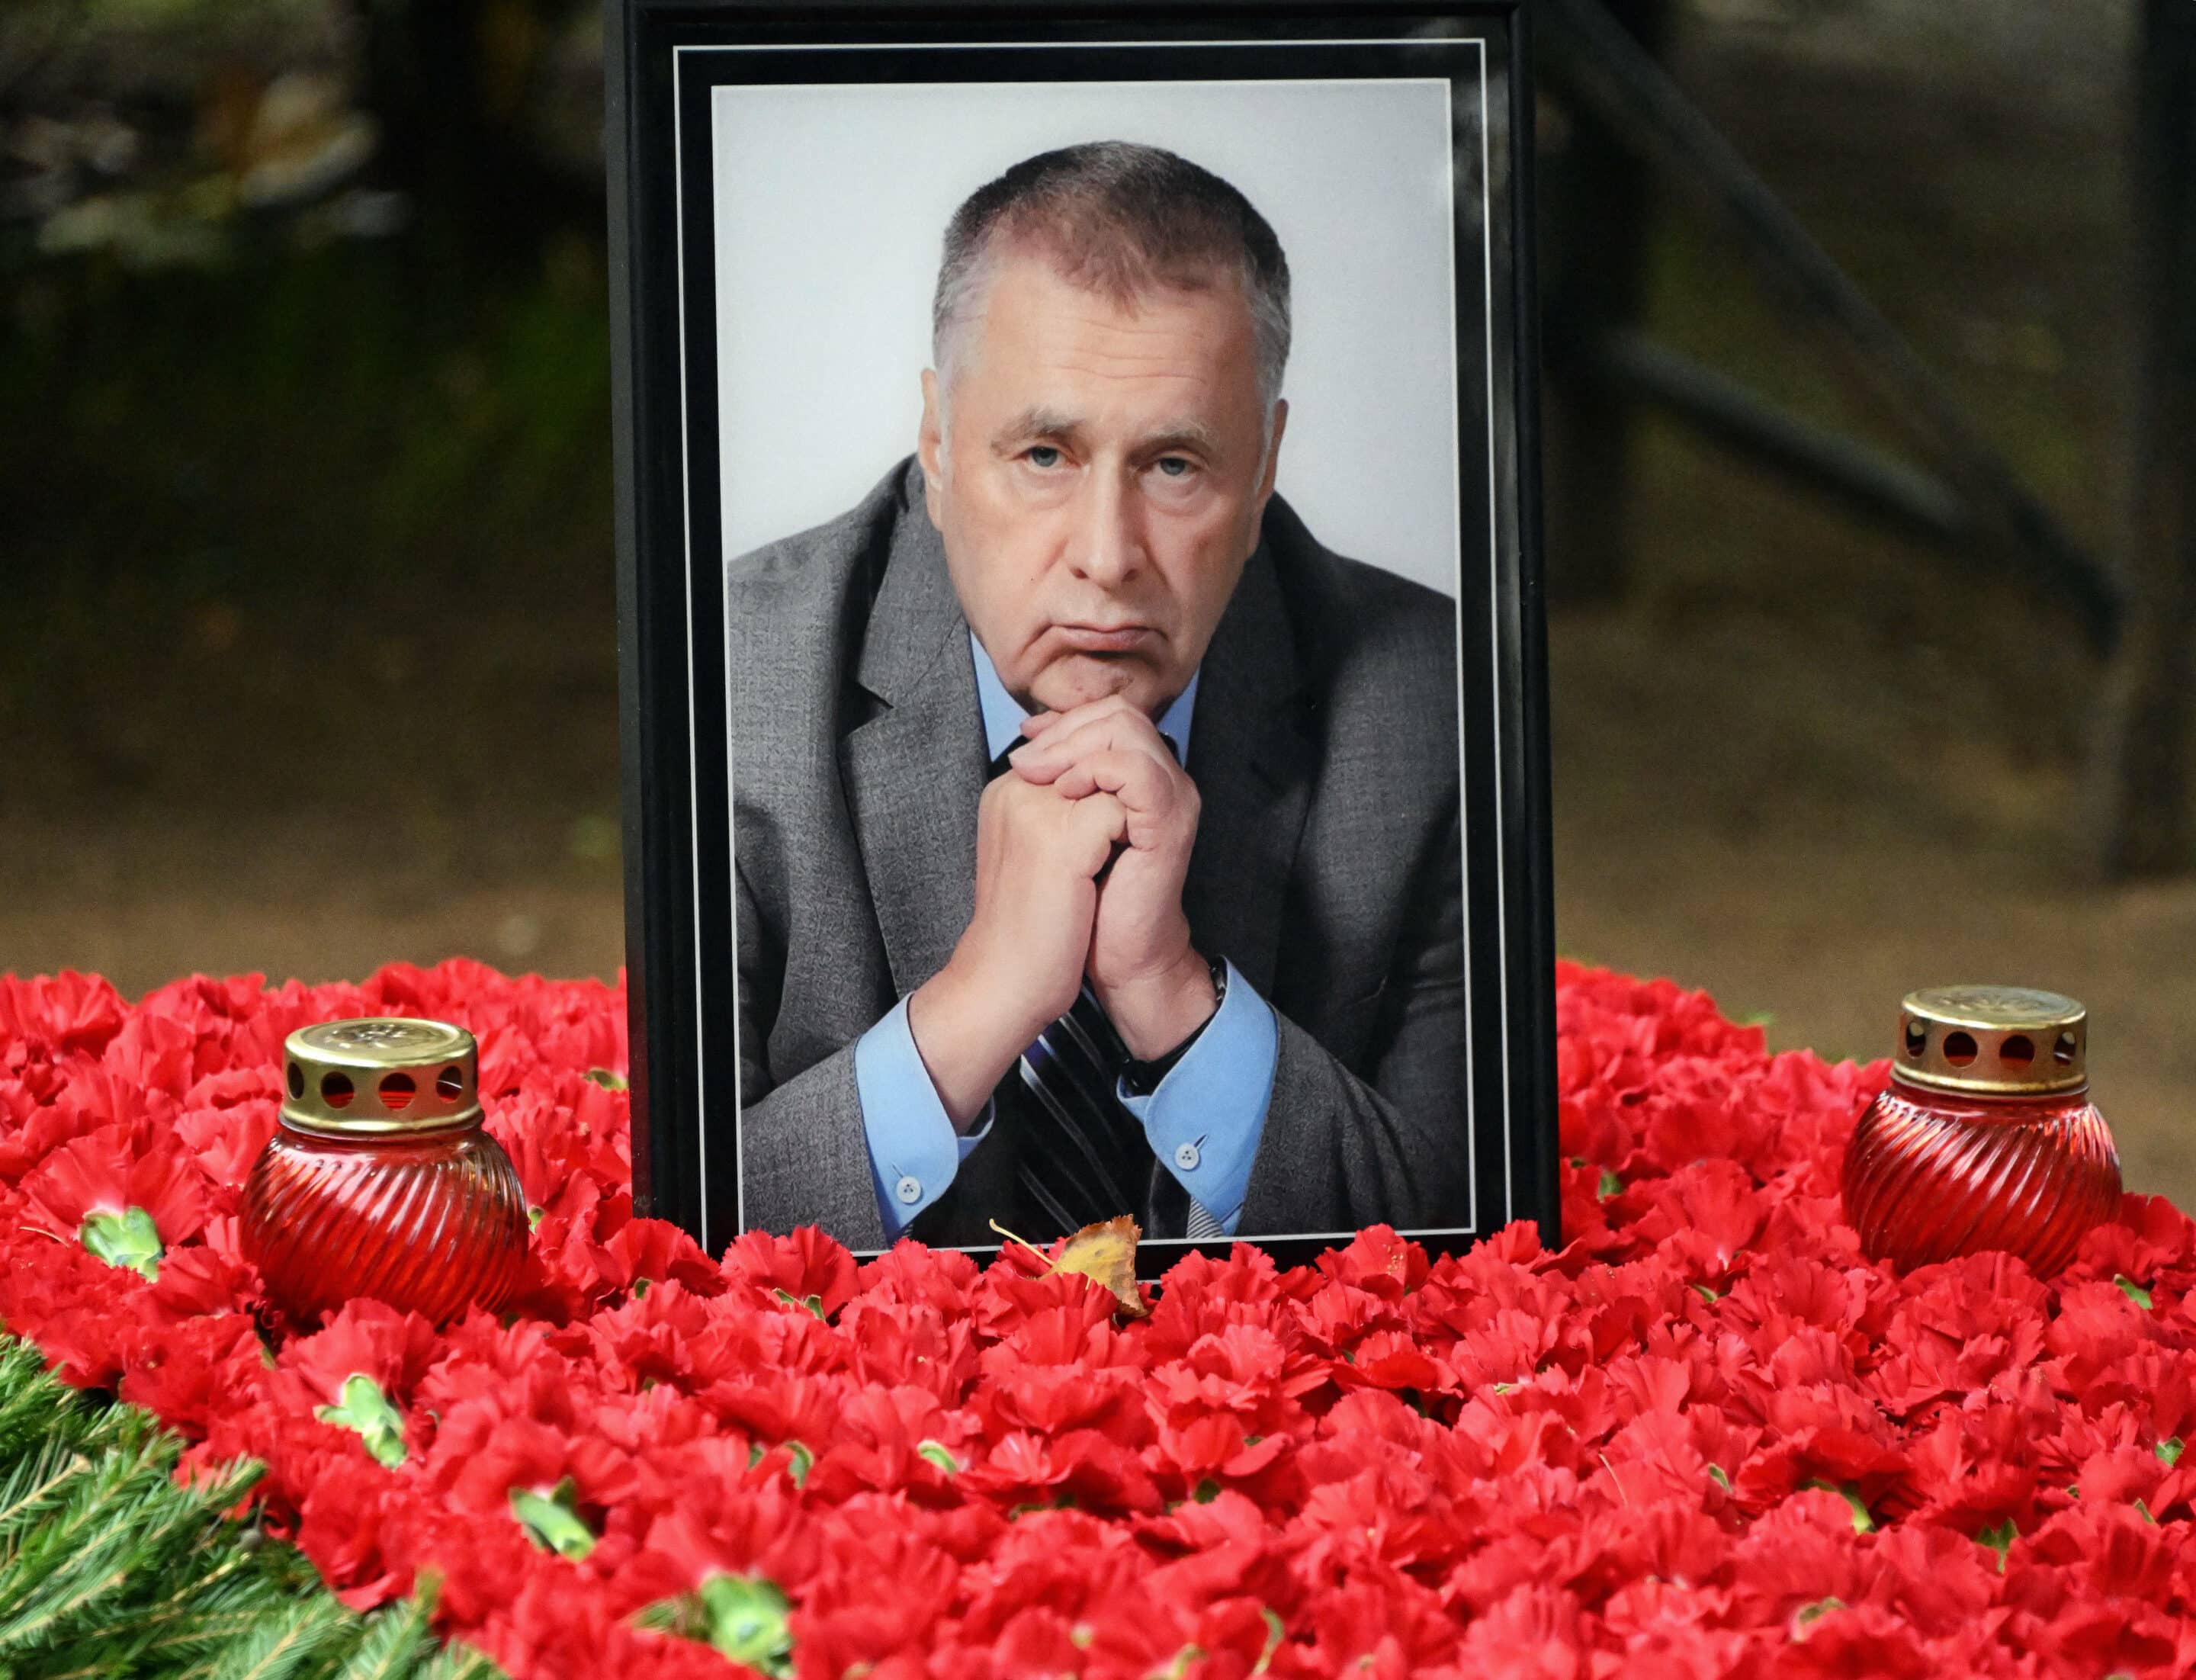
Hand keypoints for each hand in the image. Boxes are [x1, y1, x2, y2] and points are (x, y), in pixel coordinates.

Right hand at [907, 774, 1126, 1126]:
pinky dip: (1128, 838)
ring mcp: (1038, 810)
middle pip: (1098, 753)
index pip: (1077, 750)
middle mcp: (1017, 789)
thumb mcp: (1039, 854)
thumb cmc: (1026, 926)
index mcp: (1007, 791)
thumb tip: (1110, 789)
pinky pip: (1120, 809)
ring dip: (1125, 813)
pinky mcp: (1064, 838)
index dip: (1107, 780)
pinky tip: (1107, 874)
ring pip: (1113, 776)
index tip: (1104, 831)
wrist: (1005, 982)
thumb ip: (1062, 812)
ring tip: (1106, 860)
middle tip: (1113, 845)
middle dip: (1121, 789)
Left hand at [1009, 695, 1216, 1059]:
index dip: (1063, 719)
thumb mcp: (1064, 827)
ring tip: (1040, 775)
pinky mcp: (1168, 822)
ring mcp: (1172, 798)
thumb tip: (1028, 739)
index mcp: (1142, 777)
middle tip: (1026, 760)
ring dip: (1074, 744)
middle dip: (1065, 727)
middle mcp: (1164, 779)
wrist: (1119, 957)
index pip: (1108, 713)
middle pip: (1119, 711)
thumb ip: (1059, 782)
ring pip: (1129, 729)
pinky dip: (1094, 771)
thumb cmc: (1089, 899)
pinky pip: (1136, 770)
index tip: (1025, 738)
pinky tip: (1064, 793)